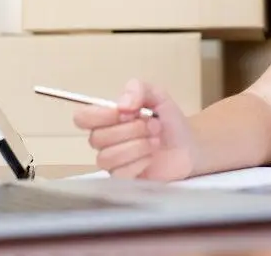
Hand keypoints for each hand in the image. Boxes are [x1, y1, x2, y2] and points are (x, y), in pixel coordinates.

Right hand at [73, 79, 196, 180]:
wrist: (188, 144)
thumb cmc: (168, 119)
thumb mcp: (156, 95)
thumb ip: (138, 89)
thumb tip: (122, 105)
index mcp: (106, 118)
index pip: (82, 117)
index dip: (102, 115)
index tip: (127, 112)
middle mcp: (105, 140)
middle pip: (97, 138)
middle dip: (131, 130)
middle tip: (154, 125)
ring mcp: (113, 162)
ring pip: (107, 157)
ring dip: (136, 146)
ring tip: (155, 140)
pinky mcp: (124, 180)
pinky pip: (120, 174)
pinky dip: (140, 162)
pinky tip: (151, 156)